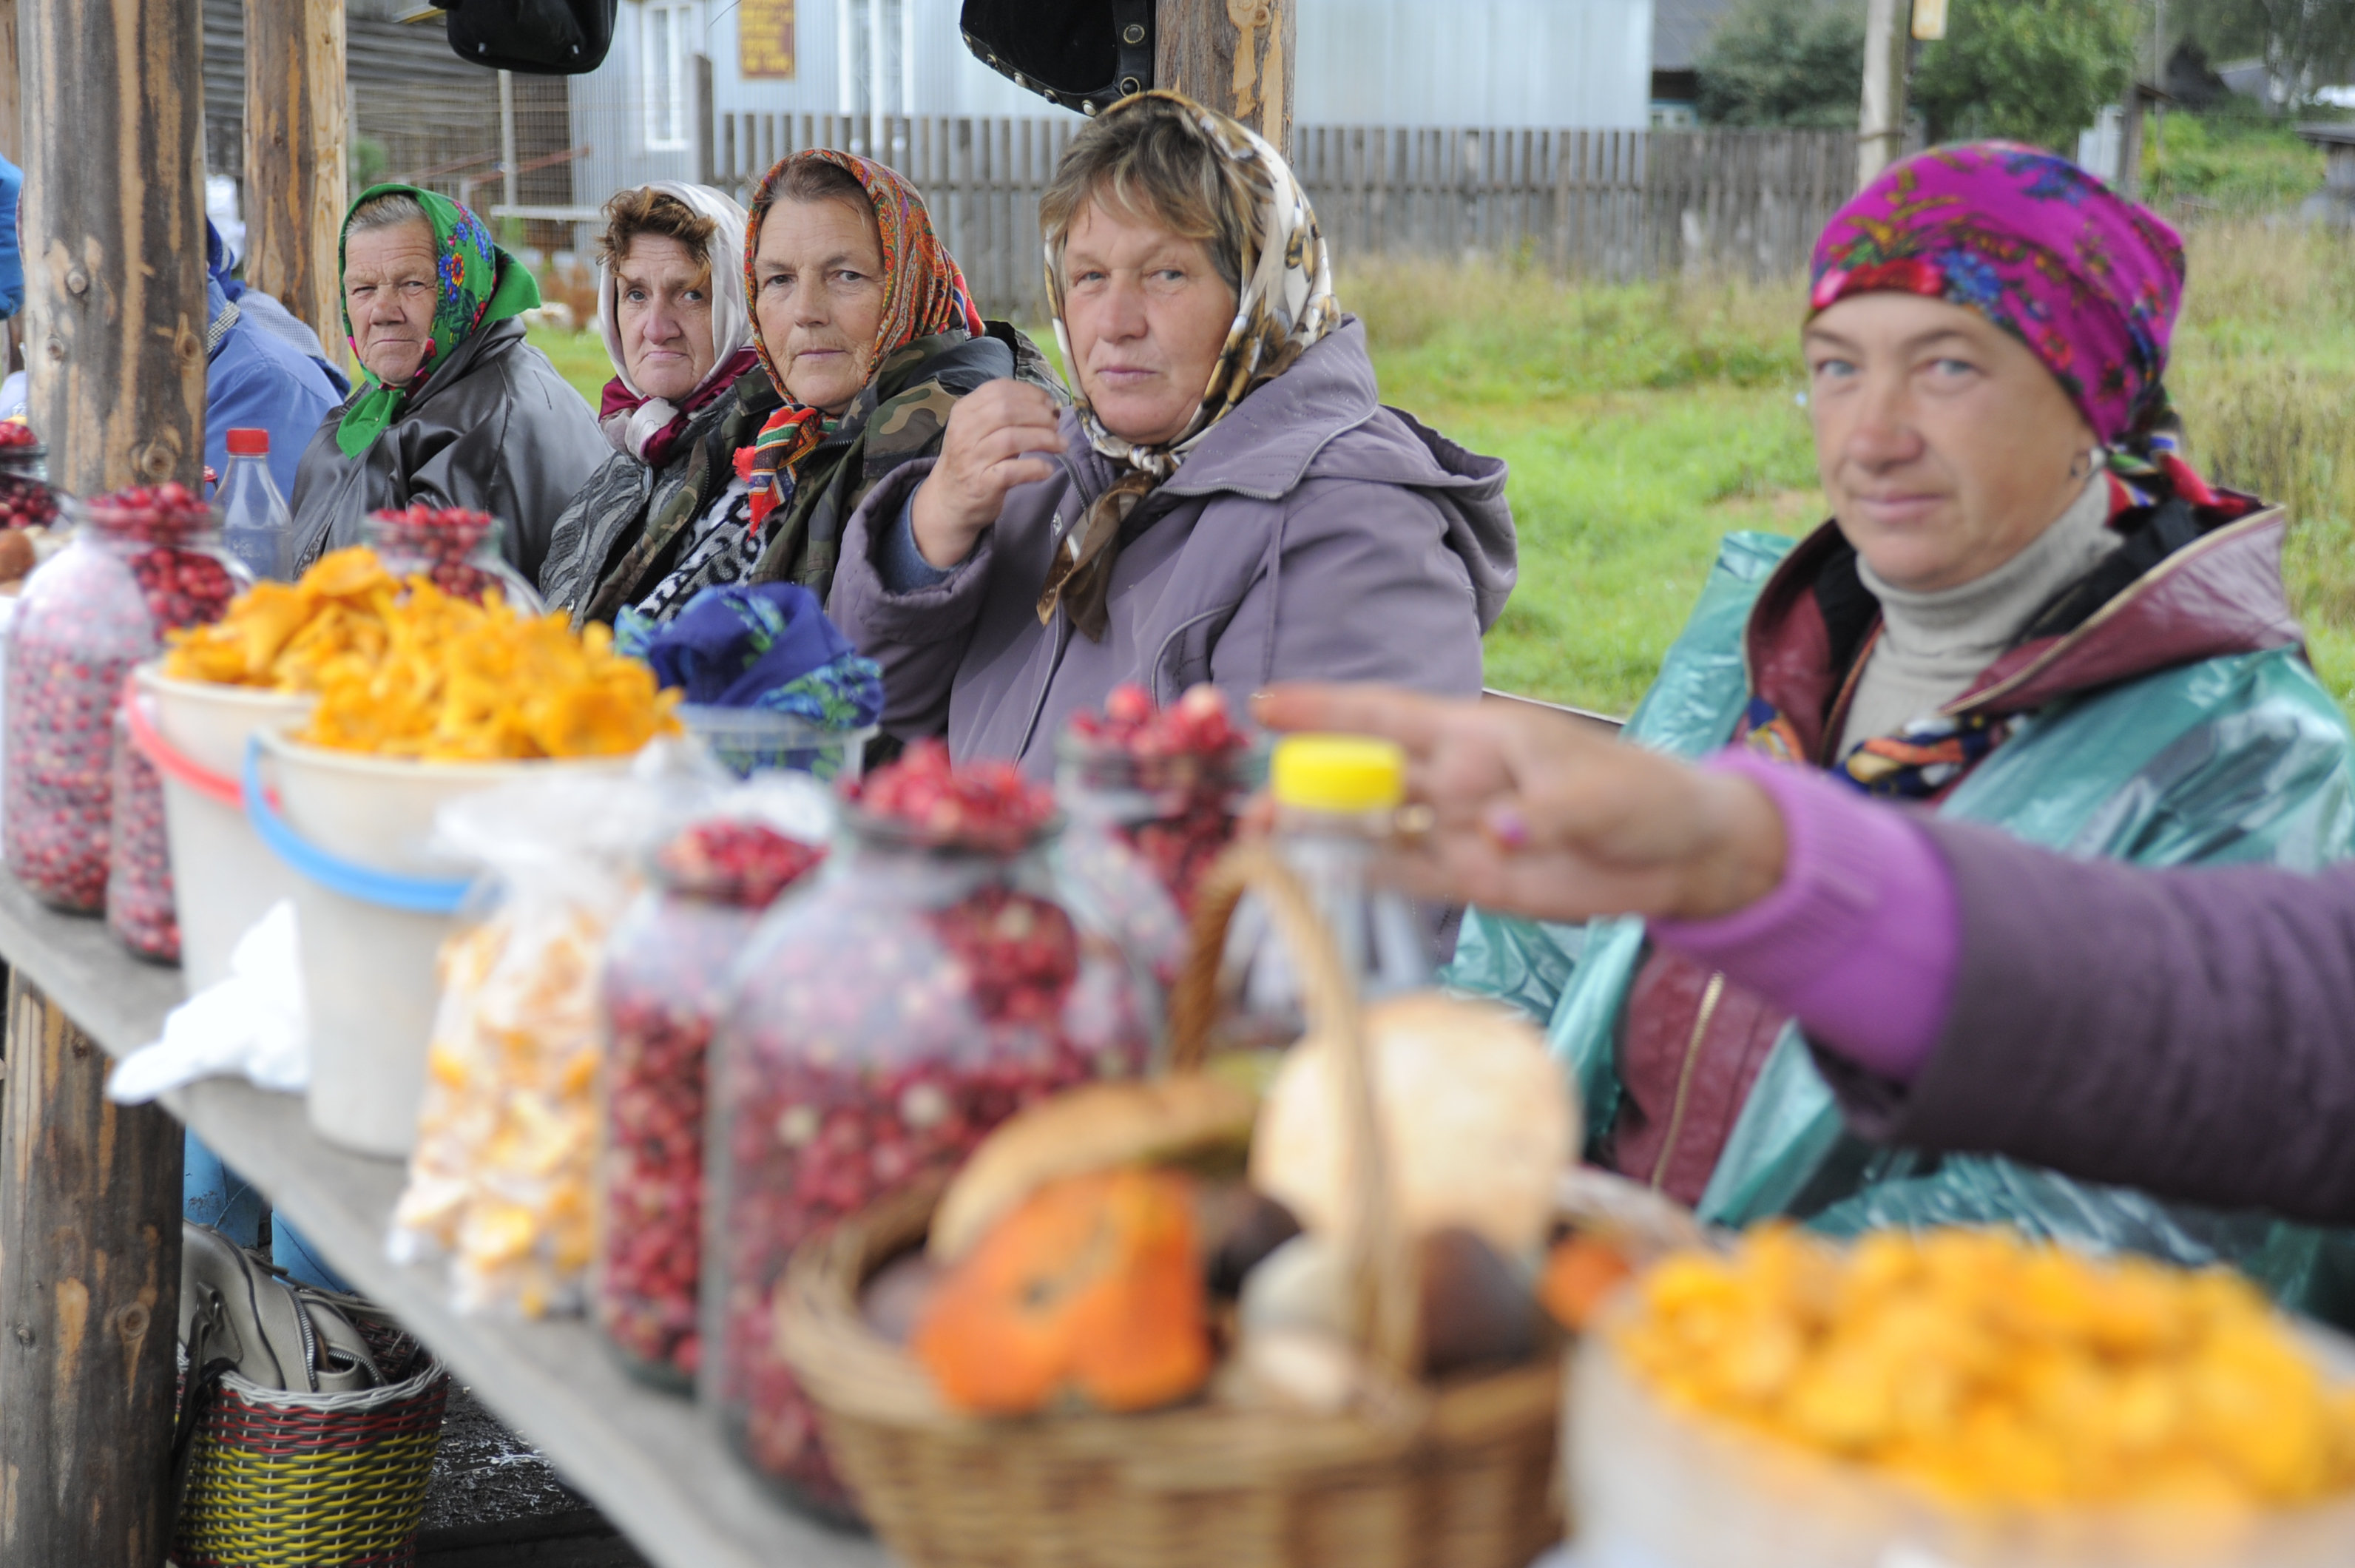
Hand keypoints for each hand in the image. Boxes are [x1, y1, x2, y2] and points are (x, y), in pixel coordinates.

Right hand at [911, 379, 1064, 567]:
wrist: (948, 501)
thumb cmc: (971, 461)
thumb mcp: (977, 430)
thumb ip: (1004, 416)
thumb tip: (1048, 408)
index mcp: (964, 411)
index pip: (998, 390)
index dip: (1030, 393)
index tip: (1049, 403)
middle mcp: (964, 431)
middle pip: (1007, 411)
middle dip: (1039, 414)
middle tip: (1056, 425)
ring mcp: (972, 458)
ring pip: (1012, 438)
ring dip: (1044, 439)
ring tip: (1061, 444)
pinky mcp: (983, 483)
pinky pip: (1014, 470)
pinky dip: (1036, 468)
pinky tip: (1047, 469)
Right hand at [1251, 684, 1788, 924]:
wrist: (1678, 854)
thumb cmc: (1641, 795)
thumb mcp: (1598, 793)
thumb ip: (1543, 811)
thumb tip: (1495, 833)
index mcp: (1475, 736)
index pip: (1387, 716)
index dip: (1325, 710)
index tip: (1264, 705)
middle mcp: (1454, 780)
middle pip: (1365, 779)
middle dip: (1307, 789)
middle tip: (1253, 810)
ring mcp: (1457, 831)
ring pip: (1375, 831)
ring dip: (1322, 839)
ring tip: (1265, 849)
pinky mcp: (1472, 881)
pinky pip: (1406, 879)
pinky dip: (1363, 882)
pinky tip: (1318, 885)